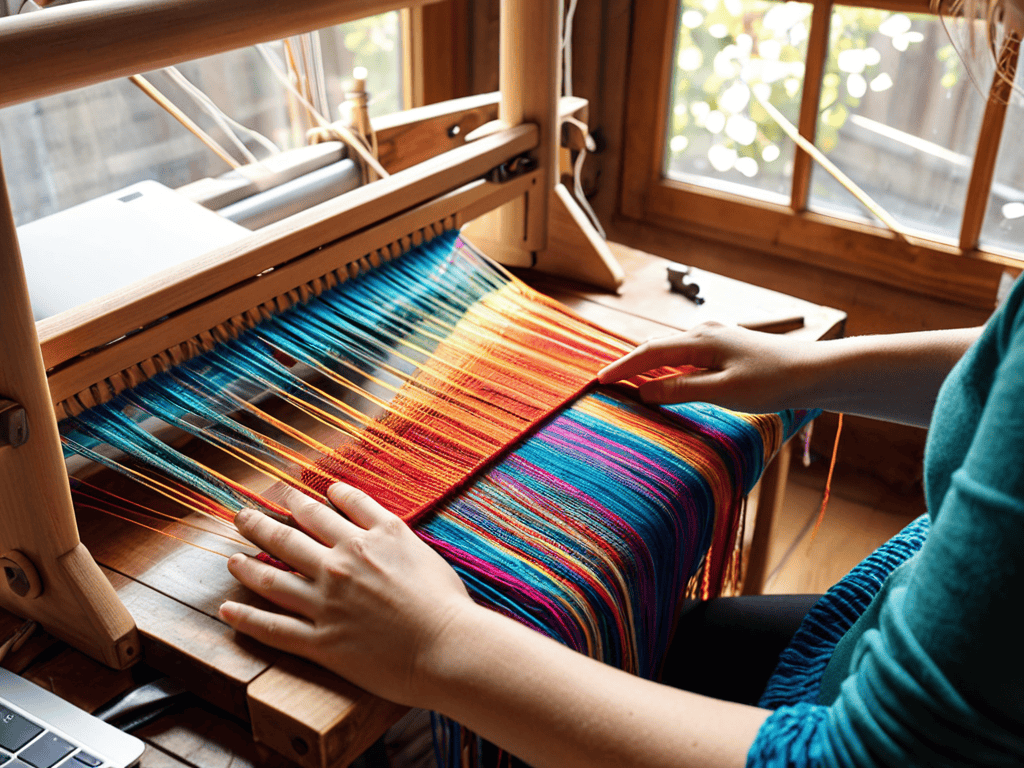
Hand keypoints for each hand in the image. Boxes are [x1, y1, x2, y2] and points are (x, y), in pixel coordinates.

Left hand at [219, 483, 473, 705]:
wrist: (449, 646)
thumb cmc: (442, 598)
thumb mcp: (413, 542)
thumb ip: (377, 518)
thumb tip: (343, 495)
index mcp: (365, 539)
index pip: (321, 510)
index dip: (296, 499)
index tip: (282, 494)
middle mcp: (339, 565)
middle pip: (287, 537)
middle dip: (259, 523)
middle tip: (241, 515)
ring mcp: (326, 603)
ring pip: (271, 578)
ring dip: (245, 566)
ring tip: (231, 559)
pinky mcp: (321, 642)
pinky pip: (273, 628)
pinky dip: (246, 618)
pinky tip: (227, 609)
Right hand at [597, 322, 811, 411]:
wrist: (814, 371)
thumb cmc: (772, 381)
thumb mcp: (722, 391)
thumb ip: (680, 390)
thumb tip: (644, 392)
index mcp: (700, 341)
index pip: (648, 353)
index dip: (621, 368)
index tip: (597, 381)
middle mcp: (704, 333)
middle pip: (655, 348)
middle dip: (629, 364)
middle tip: (606, 383)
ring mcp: (716, 338)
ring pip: (671, 352)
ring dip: (649, 366)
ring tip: (628, 383)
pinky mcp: (726, 348)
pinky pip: (686, 356)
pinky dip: (668, 368)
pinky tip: (667, 381)